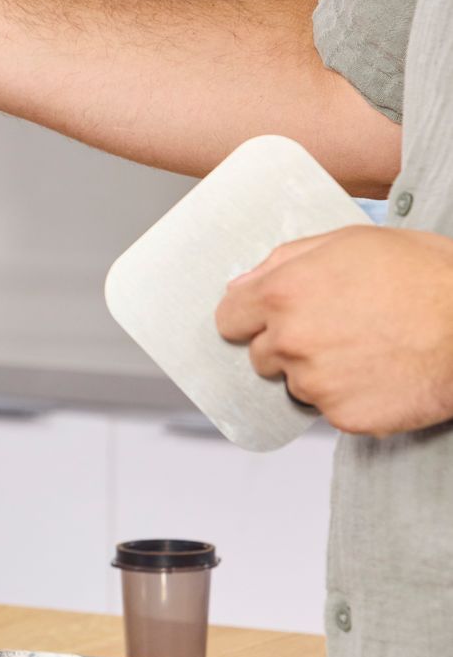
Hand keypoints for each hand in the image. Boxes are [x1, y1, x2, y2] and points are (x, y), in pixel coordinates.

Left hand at [215, 225, 452, 435]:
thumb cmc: (426, 276)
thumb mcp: (353, 241)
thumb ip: (285, 261)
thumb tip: (241, 284)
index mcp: (283, 293)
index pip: (228, 318)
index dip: (250, 317)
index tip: (268, 318)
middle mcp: (291, 340)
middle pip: (260, 354)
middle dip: (288, 344)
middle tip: (339, 329)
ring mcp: (315, 382)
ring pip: (295, 383)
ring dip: (319, 372)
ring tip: (368, 348)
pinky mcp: (342, 415)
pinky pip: (329, 408)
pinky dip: (349, 397)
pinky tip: (381, 373)